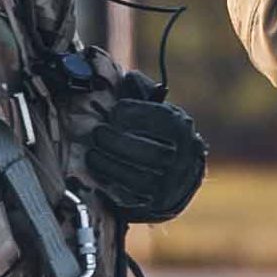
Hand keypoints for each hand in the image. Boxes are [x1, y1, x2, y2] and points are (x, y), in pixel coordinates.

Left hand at [86, 96, 206, 224]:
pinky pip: (131, 197)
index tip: (114, 111)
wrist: (179, 175)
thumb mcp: (155, 110)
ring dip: (110, 163)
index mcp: (182, 129)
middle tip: (99, 133)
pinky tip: (99, 171)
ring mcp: (170, 184)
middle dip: (117, 141)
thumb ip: (139, 92)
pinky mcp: (155, 204)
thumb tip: (119, 73)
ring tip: (94, 153)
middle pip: (149, 152)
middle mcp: (182, 158)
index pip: (160, 120)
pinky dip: (112, 183)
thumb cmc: (158, 135)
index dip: (133, 114)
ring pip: (139, 177)